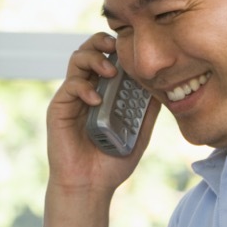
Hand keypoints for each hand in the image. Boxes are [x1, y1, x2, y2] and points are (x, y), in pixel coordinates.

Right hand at [46, 33, 160, 193]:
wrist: (90, 185)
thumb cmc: (112, 161)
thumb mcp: (140, 131)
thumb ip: (148, 108)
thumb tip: (166, 85)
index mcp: (105, 90)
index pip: (109, 56)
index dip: (118, 45)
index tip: (134, 47)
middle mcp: (88, 88)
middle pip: (90, 49)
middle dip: (102, 41)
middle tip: (117, 47)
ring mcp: (72, 97)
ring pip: (76, 59)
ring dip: (94, 58)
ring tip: (109, 71)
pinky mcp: (60, 107)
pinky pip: (71, 85)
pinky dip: (84, 87)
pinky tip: (96, 100)